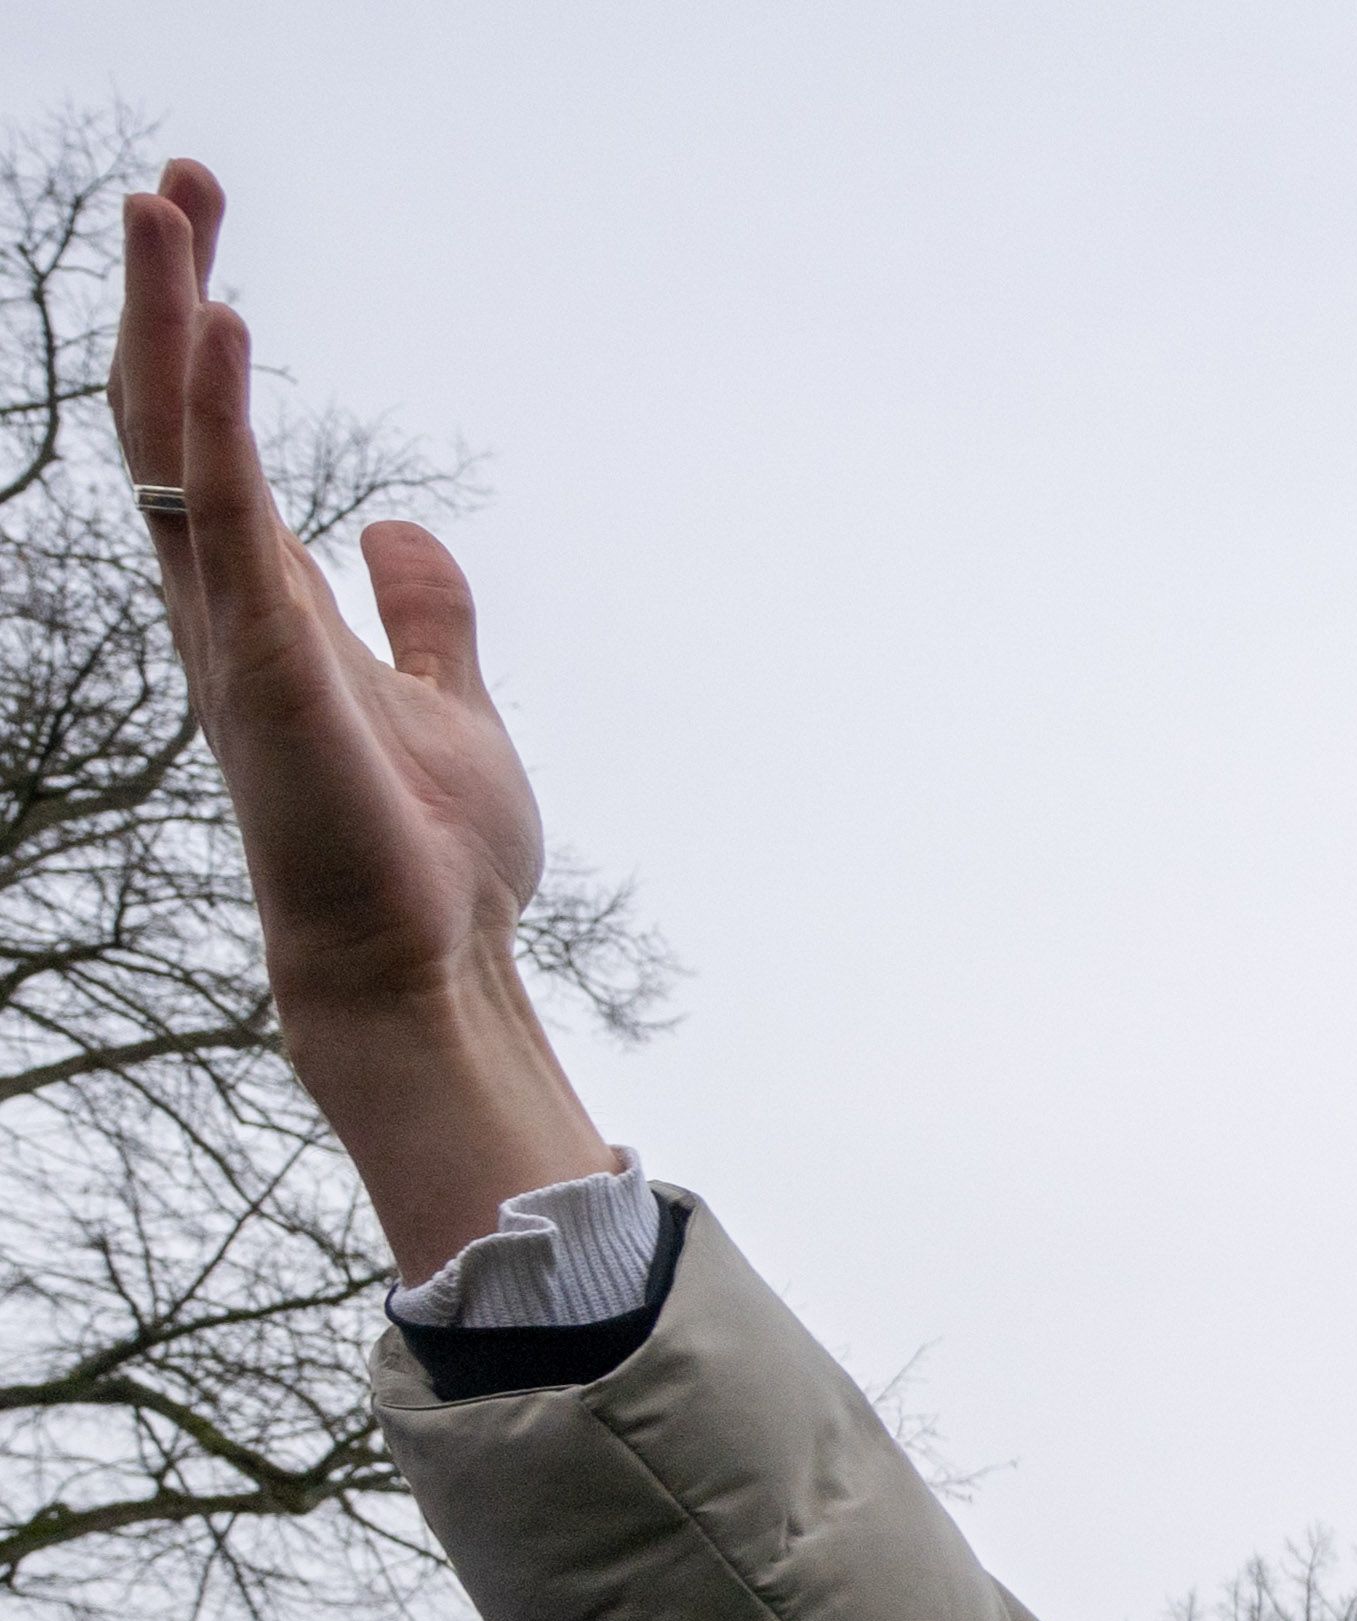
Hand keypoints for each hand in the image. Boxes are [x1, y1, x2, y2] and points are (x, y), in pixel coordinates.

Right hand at [115, 161, 611, 1273]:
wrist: (424, 963)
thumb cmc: (426, 856)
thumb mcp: (448, 702)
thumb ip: (424, 614)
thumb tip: (402, 526)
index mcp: (264, 605)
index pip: (211, 439)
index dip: (201, 334)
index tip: (208, 232)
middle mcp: (225, 604)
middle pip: (170, 416)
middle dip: (169, 295)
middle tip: (176, 181)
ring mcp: (234, 630)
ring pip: (178, 444)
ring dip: (174, 322)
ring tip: (169, 207)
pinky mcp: (266, 661)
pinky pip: (229, 514)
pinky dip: (223, 418)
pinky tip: (229, 327)